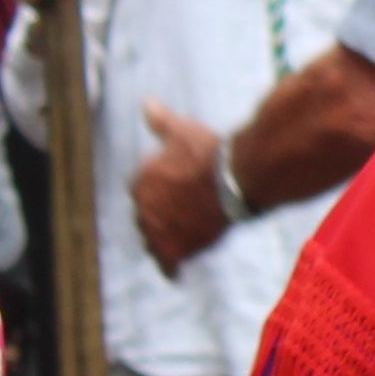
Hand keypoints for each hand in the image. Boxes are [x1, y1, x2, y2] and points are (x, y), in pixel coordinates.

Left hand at [129, 100, 235, 273]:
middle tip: (181, 214)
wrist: (235, 181)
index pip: (141, 191)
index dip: (159, 191)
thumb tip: (146, 102)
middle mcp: (142, 209)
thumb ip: (161, 121)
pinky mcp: (177, 250)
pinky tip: (175, 272)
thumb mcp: (182, 131)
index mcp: (139, 182)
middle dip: (159, 216)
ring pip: (153, 241)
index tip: (175, 191)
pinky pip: (167, 265)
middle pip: (146, 218)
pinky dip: (170, 269)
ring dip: (163, 241)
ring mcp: (158, 231)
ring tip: (178, 240)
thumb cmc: (209, 153)